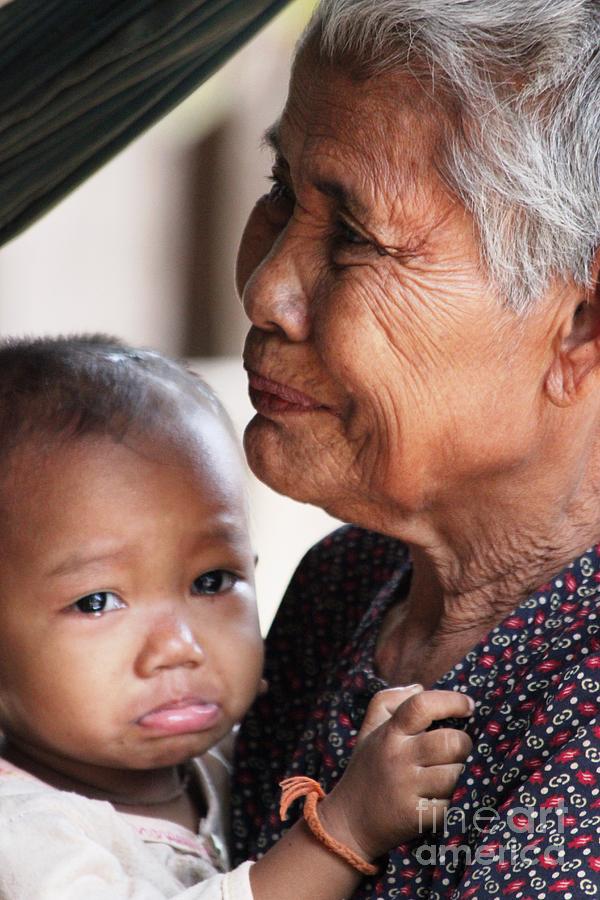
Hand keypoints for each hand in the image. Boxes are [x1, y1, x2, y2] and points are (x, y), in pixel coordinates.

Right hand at [318, 686, 473, 860]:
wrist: (349, 822)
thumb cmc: (367, 769)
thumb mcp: (370, 729)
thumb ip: (390, 700)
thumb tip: (420, 686)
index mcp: (390, 733)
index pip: (422, 705)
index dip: (451, 701)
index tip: (468, 706)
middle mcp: (397, 757)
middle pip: (449, 742)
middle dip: (464, 744)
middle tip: (461, 748)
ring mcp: (406, 788)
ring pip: (455, 775)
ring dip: (462, 774)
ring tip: (452, 773)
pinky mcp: (415, 817)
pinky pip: (451, 804)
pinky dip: (454, 801)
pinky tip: (445, 797)